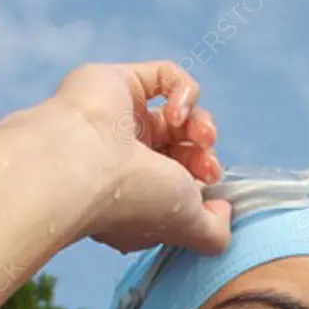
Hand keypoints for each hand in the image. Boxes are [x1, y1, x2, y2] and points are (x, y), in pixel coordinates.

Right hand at [50, 60, 231, 254]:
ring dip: (201, 123)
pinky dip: (185, 93)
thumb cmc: (131, 200)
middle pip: (182, 146)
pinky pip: (167, 76)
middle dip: (203, 153)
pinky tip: (176, 114)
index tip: (209, 185)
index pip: (179, 180)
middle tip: (207, 165)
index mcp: (135, 193)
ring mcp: (120, 119)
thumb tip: (225, 210)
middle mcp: (124, 158)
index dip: (203, 179)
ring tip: (200, 135)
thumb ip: (214, 232)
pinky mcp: (118, 82)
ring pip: (179, 113)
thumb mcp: (188, 227)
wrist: (84, 165)